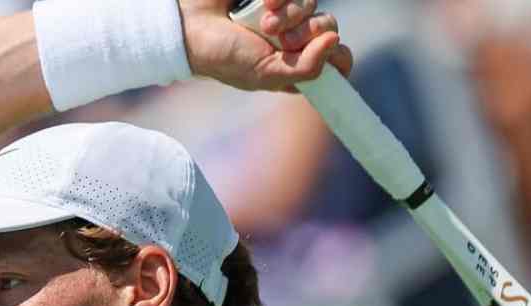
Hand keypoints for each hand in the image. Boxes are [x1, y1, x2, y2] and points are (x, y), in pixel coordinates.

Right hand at [179, 0, 353, 91]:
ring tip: (262, 22)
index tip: (331, 53)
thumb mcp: (266, 74)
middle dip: (306, 33)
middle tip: (280, 40)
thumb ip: (305, 68)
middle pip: (329, 26)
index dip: (339, 56)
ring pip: (312, 4)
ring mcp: (286, 12)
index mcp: (296, 66)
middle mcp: (295, 38)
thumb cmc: (225, 57)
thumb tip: (335, 41)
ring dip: (289, 13)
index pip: (338, 60)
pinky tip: (262, 2)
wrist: (191, 25)